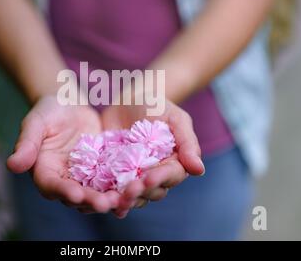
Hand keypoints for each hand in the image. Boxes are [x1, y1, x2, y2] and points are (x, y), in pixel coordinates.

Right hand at [7, 96, 120, 212]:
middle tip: (107, 204)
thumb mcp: (36, 122)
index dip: (64, 192)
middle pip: (77, 196)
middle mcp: (64, 179)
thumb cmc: (49, 110)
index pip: (52, 186)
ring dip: (109, 198)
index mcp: (45, 171)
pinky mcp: (101, 170)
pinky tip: (135, 187)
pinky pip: (111, 181)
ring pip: (96, 193)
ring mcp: (83, 177)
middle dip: (91, 201)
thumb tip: (12, 165)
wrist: (69, 104)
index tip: (77, 194)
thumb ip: (26, 143)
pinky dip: (121, 186)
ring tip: (124, 199)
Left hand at [101, 98, 204, 217]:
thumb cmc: (157, 105)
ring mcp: (134, 175)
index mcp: (173, 162)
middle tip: (129, 190)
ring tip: (114, 200)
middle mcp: (155, 174)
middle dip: (141, 191)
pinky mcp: (114, 174)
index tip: (149, 178)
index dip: (160, 178)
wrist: (129, 99)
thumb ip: (187, 143)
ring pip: (134, 195)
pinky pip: (113, 189)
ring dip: (125, 199)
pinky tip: (102, 201)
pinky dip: (109, 197)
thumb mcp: (175, 118)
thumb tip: (199, 170)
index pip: (171, 175)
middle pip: (152, 191)